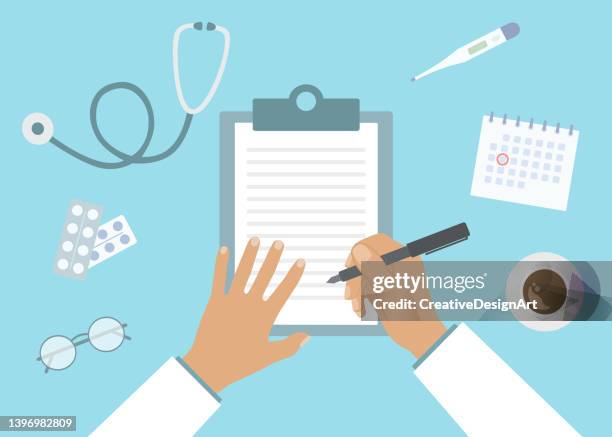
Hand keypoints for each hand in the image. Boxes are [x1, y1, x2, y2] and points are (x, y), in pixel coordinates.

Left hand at [184, 238, 308, 391]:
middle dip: (272, 258)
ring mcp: (231, 301)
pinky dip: (221, 264)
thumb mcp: (268, 357)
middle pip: (263, 276)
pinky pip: (218, 279)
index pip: (283, 291)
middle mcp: (249, 304)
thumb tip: (307, 337)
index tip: (300, 262)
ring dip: (249, 255)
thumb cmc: (240, 363)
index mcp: (264, 316)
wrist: (210, 366)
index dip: (293, 276)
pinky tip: (224, 249)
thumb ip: (289, 346)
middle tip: (279, 243)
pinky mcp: (214, 302)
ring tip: (255, 239)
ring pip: (242, 273)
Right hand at [344, 234, 446, 358]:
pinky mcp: (385, 288)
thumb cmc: (410, 314)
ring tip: (359, 307)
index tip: (350, 266)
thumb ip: (374, 266)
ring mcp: (390, 276)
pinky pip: (366, 286)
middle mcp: (397, 264)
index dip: (360, 251)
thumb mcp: (390, 288)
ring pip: (363, 274)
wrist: (417, 336)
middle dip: (356, 278)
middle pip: (366, 258)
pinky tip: (364, 309)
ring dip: (357, 291)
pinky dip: (362, 298)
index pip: (376, 242)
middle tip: (351, 295)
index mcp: (404, 258)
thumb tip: (359, 249)